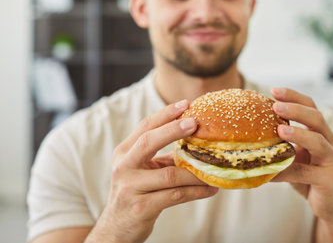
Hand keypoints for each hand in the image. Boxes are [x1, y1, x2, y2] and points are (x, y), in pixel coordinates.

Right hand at [86, 100, 217, 242]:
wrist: (116, 229)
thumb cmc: (134, 193)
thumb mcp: (141, 170)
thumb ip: (161, 156)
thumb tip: (195, 141)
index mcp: (124, 153)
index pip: (145, 127)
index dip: (165, 114)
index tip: (186, 103)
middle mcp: (123, 167)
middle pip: (149, 142)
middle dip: (173, 130)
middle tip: (195, 122)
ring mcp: (130, 188)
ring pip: (169, 175)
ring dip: (196, 172)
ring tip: (215, 168)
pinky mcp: (141, 208)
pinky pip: (175, 196)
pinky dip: (196, 191)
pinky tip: (210, 189)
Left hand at [270, 88, 332, 222]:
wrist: (332, 206)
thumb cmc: (310, 177)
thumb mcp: (296, 156)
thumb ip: (283, 144)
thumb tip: (249, 135)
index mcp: (322, 132)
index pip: (311, 107)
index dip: (294, 97)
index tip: (274, 90)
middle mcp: (331, 142)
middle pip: (317, 118)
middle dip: (296, 109)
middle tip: (275, 105)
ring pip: (318, 141)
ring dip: (298, 133)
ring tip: (280, 129)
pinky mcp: (329, 180)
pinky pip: (306, 173)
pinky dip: (287, 170)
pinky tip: (271, 171)